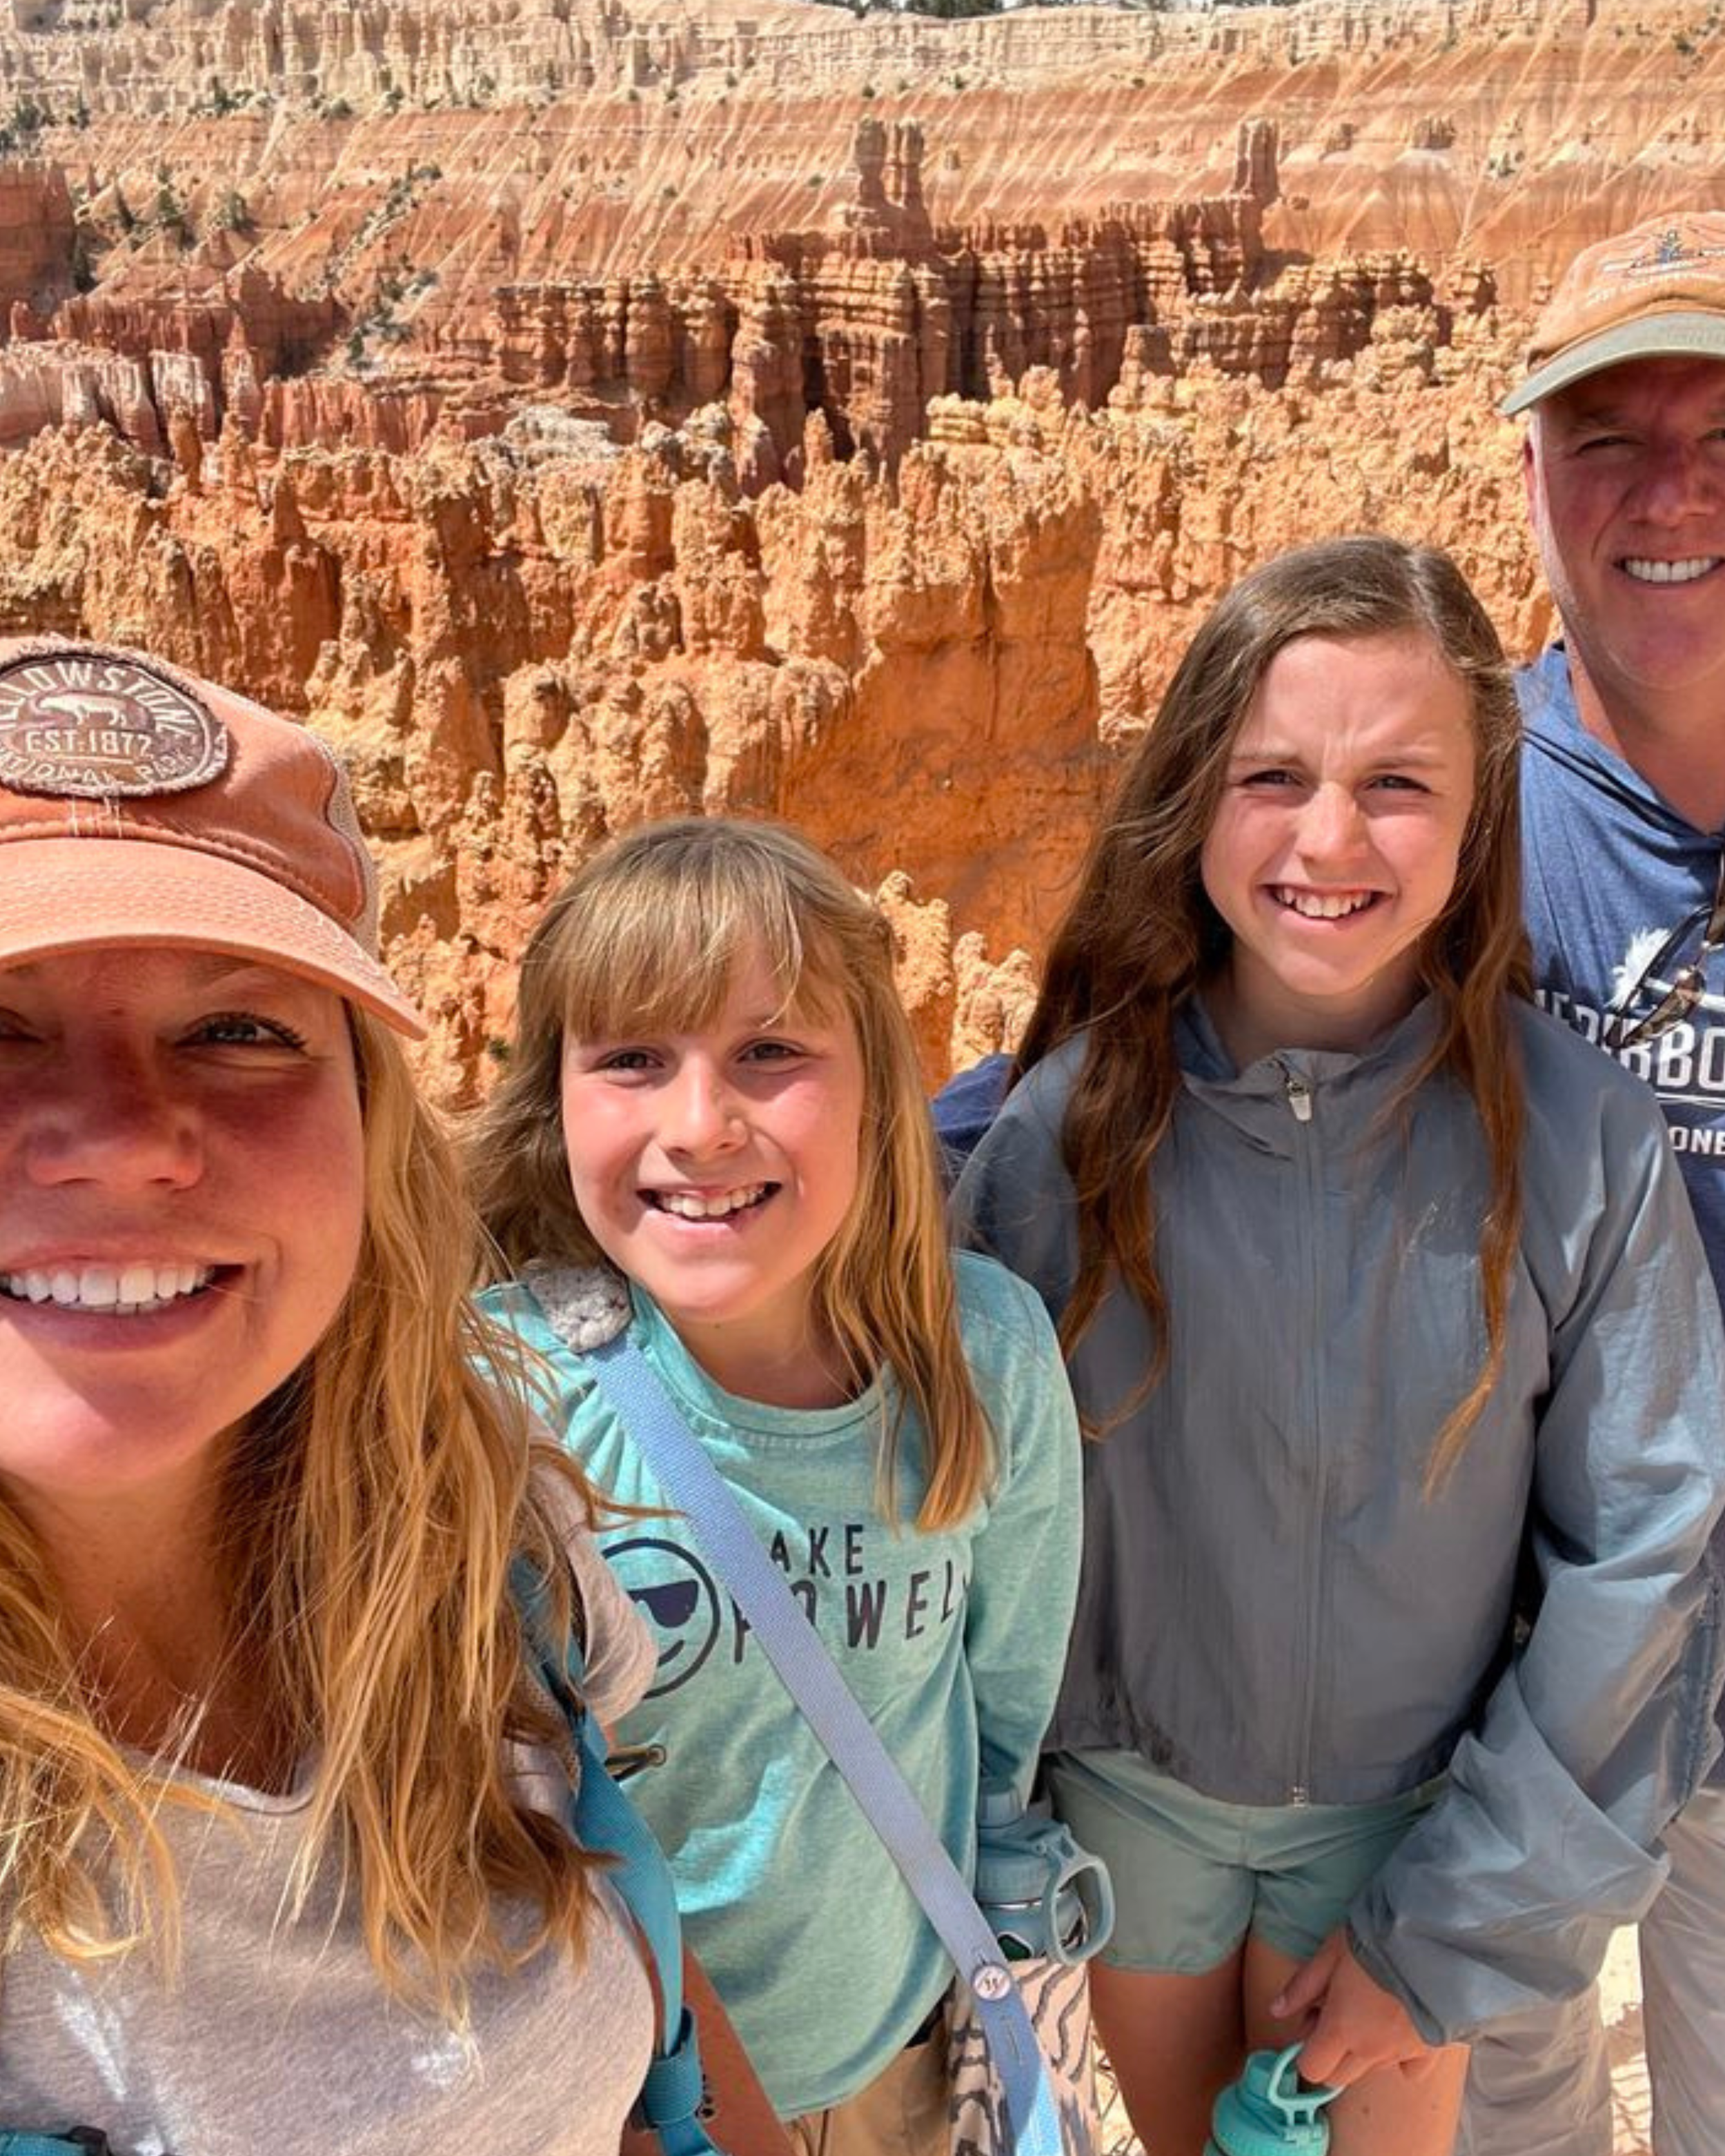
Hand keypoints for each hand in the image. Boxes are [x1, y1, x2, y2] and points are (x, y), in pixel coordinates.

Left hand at [1270, 1928, 1443, 2088]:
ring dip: (1365, 2051)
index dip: (1306, 2049)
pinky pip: (1411, 2069)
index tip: (1313, 2020)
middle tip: (1339, 2014)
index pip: (1312, 2068)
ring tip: (1370, 2011)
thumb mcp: (1329, 1954)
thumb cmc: (1374, 1942)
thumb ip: (1302, 1987)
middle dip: (1332, 2055)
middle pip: (1340, 2077)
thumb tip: (1275, 2010)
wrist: (1431, 1944)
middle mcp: (1370, 2051)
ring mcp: (1402, 2054)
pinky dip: (1403, 2057)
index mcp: (1340, 2030)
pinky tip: (1402, 2031)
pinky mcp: (1431, 2050)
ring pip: (1373, 2069)